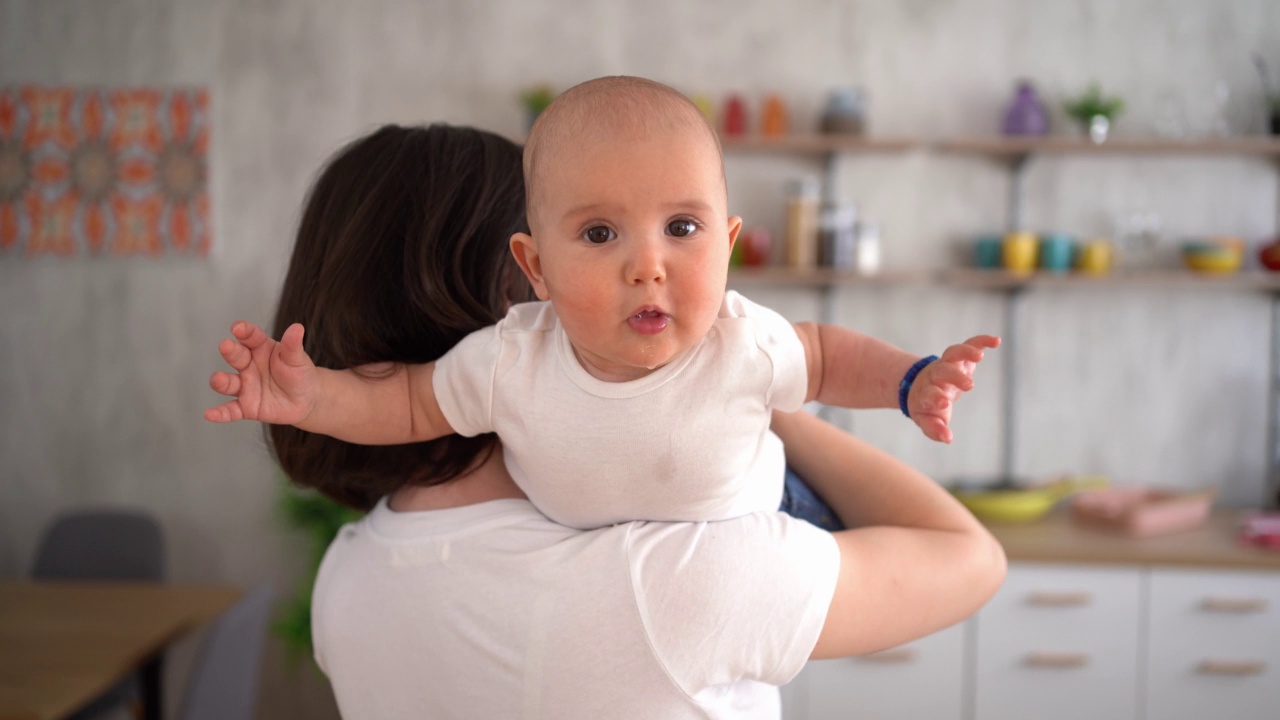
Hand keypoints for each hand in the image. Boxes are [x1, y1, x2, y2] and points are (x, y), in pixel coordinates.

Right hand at [204, 321, 318, 424]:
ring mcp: (245, 386)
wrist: (306, 400)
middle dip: (230, 351)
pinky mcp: (246, 406)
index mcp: (261, 349)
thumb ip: (293, 345)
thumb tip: (297, 328)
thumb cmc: (299, 374)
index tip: (238, 328)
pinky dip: (220, 413)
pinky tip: (210, 414)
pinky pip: (231, 410)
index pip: (250, 337)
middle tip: (226, 346)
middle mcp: (248, 366)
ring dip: (221, 381)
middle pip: (236, 356)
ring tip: (217, 379)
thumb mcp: (297, 359)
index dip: (244, 331)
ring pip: (228, 383)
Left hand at [907, 335, 1000, 443]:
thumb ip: (935, 429)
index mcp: (927, 393)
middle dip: (954, 376)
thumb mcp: (927, 421)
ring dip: (965, 351)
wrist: (919, 386)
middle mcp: (936, 376)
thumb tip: (948, 438)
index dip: (935, 397)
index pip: (929, 393)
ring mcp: (948, 364)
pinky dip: (981, 341)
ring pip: (952, 353)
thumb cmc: (927, 407)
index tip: (943, 402)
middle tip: (968, 385)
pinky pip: (969, 344)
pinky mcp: (960, 357)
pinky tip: (996, 341)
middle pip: (942, 370)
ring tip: (979, 356)